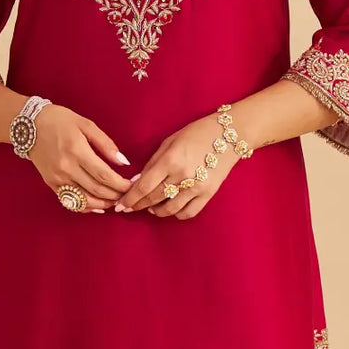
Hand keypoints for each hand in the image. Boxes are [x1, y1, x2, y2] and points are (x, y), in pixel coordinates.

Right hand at [27, 104, 132, 210]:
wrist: (29, 125)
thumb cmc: (59, 120)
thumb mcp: (85, 124)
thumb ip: (106, 144)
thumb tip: (123, 162)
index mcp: (77, 151)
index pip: (104, 175)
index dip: (120, 184)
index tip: (131, 185)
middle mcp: (66, 168)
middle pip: (96, 190)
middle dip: (115, 195)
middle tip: (126, 195)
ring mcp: (57, 178)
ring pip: (84, 200)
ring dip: (102, 204)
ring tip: (114, 202)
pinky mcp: (50, 183)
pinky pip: (70, 201)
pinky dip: (85, 207)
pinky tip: (97, 206)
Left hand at [117, 115, 236, 219]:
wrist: (229, 135)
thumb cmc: (196, 134)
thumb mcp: (169, 142)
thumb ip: (152, 164)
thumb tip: (135, 183)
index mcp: (170, 160)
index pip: (143, 187)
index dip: (129, 199)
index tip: (120, 205)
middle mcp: (183, 176)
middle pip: (153, 199)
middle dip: (137, 206)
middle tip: (128, 208)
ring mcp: (197, 187)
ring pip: (169, 209)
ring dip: (155, 211)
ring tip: (150, 208)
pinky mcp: (208, 194)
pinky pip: (188, 213)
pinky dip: (176, 214)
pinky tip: (170, 209)